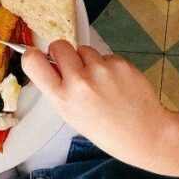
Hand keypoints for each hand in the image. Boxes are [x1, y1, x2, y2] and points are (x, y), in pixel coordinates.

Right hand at [22, 41, 175, 170]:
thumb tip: (50, 63)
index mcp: (62, 97)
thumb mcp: (70, 115)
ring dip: (88, 60)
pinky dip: (107, 65)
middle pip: (59, 45)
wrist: (145, 133)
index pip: (33, 61)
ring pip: (84, 49)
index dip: (33, 55)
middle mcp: (79, 81)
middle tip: (73, 67)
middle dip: (63, 53)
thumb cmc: (106, 129)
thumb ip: (58, 88)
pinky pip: (105, 55)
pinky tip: (116, 83)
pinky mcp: (120, 63)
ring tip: (100, 81)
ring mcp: (101, 70)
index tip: (38, 56)